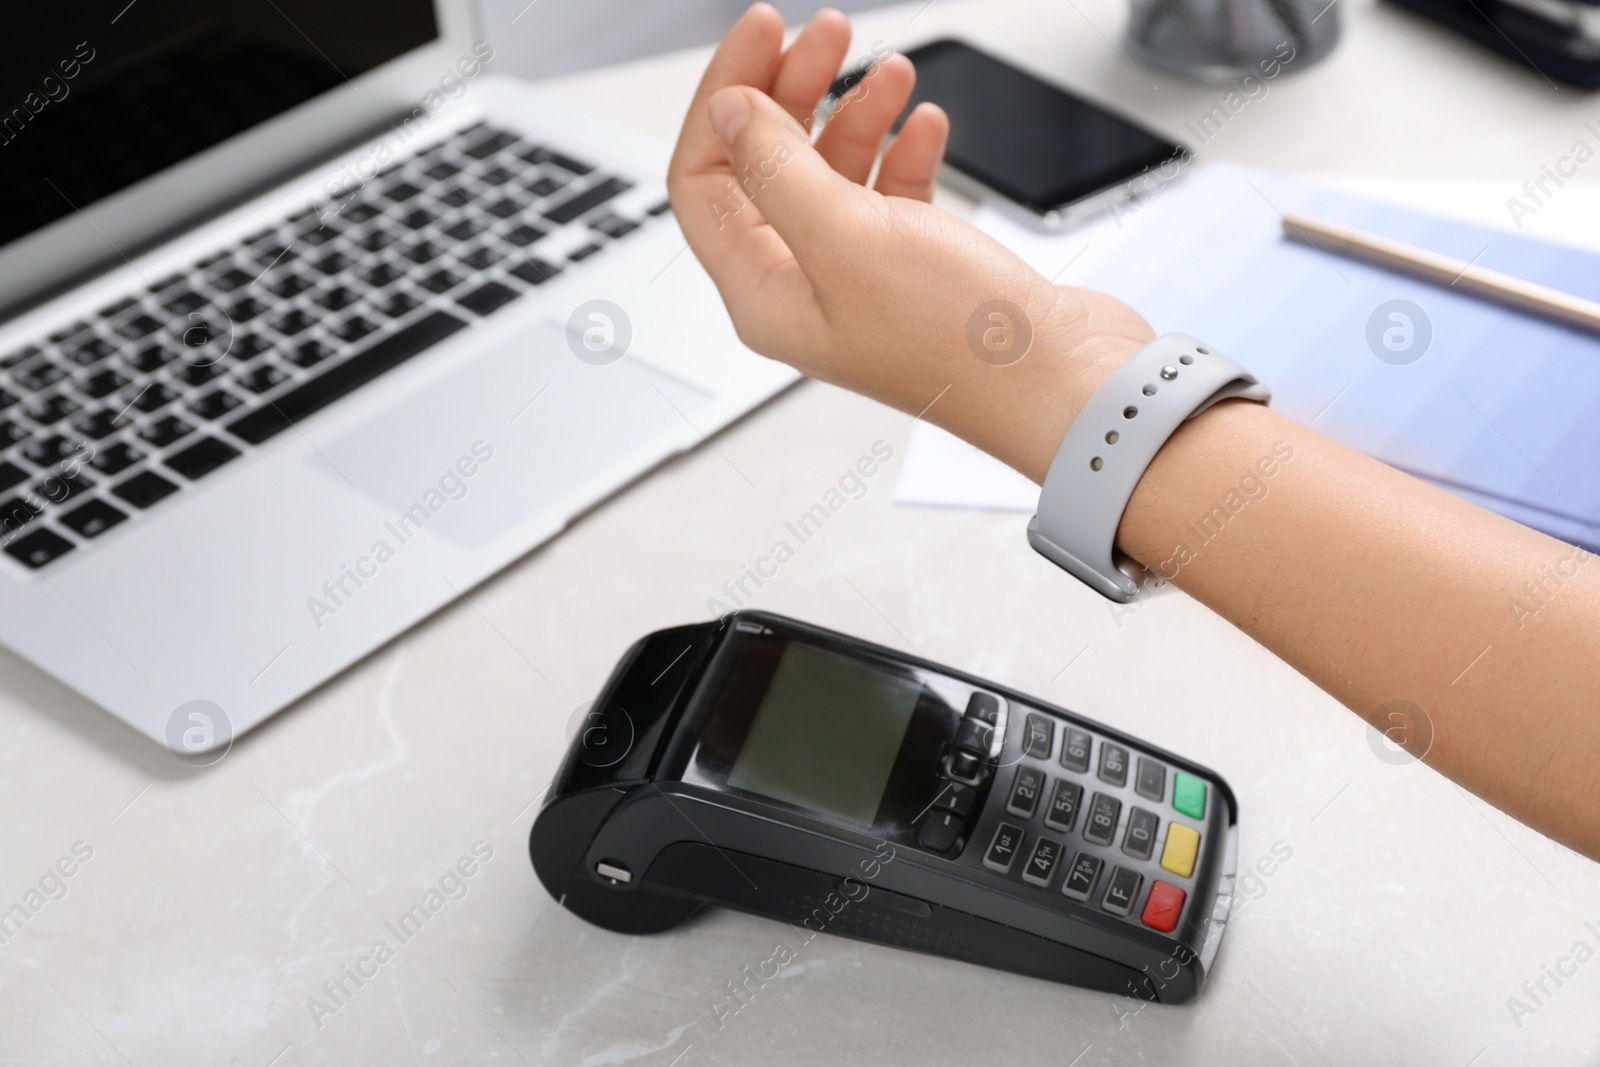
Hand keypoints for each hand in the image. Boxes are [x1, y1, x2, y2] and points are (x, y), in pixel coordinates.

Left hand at [667, 4, 1154, 480]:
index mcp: (764, 294)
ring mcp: (860, 278)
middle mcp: (803, 287)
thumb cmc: (958, 338)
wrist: (1062, 383)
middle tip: (830, 32)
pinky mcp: (916, 269)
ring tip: (890, 70)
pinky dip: (903, 151)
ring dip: (856, 113)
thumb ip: (777, 168)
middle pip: (766, 166)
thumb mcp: (847, 236)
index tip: (765, 31)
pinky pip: (889, 193)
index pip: (705, 180)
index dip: (725, 99)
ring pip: (832, 172)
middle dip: (793, 90)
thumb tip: (728, 112)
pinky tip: (927, 125)